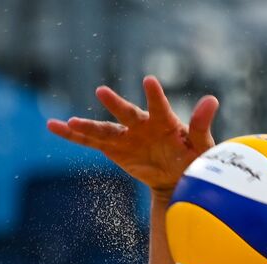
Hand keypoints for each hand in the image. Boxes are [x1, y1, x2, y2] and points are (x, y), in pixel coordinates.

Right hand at [47, 76, 217, 198]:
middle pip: (126, 114)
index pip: (159, 106)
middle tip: (102, 92)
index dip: (154, 95)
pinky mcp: (113, 148)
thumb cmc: (193, 159)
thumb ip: (202, 125)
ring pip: (102, 129)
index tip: (149, 81)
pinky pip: (90, 142)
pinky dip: (73, 135)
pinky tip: (55, 127)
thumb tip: (211, 100)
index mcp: (164, 122)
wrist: (177, 178)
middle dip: (115, 105)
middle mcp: (141, 124)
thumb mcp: (202, 147)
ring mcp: (125, 136)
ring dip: (85, 126)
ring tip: (66, 122)